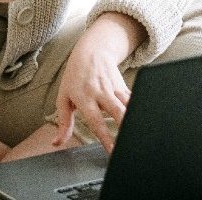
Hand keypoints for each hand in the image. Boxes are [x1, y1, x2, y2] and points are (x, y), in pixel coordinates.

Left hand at [53, 13, 143, 152]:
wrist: (91, 51)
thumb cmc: (74, 77)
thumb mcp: (63, 98)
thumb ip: (63, 122)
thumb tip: (57, 142)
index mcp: (85, 98)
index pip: (96, 121)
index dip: (105, 137)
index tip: (112, 151)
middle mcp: (101, 93)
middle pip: (117, 111)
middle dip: (125, 127)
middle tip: (130, 143)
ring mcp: (114, 88)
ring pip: (128, 104)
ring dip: (134, 119)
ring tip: (140, 134)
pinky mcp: (123, 86)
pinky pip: (133, 99)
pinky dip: (138, 110)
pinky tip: (144, 121)